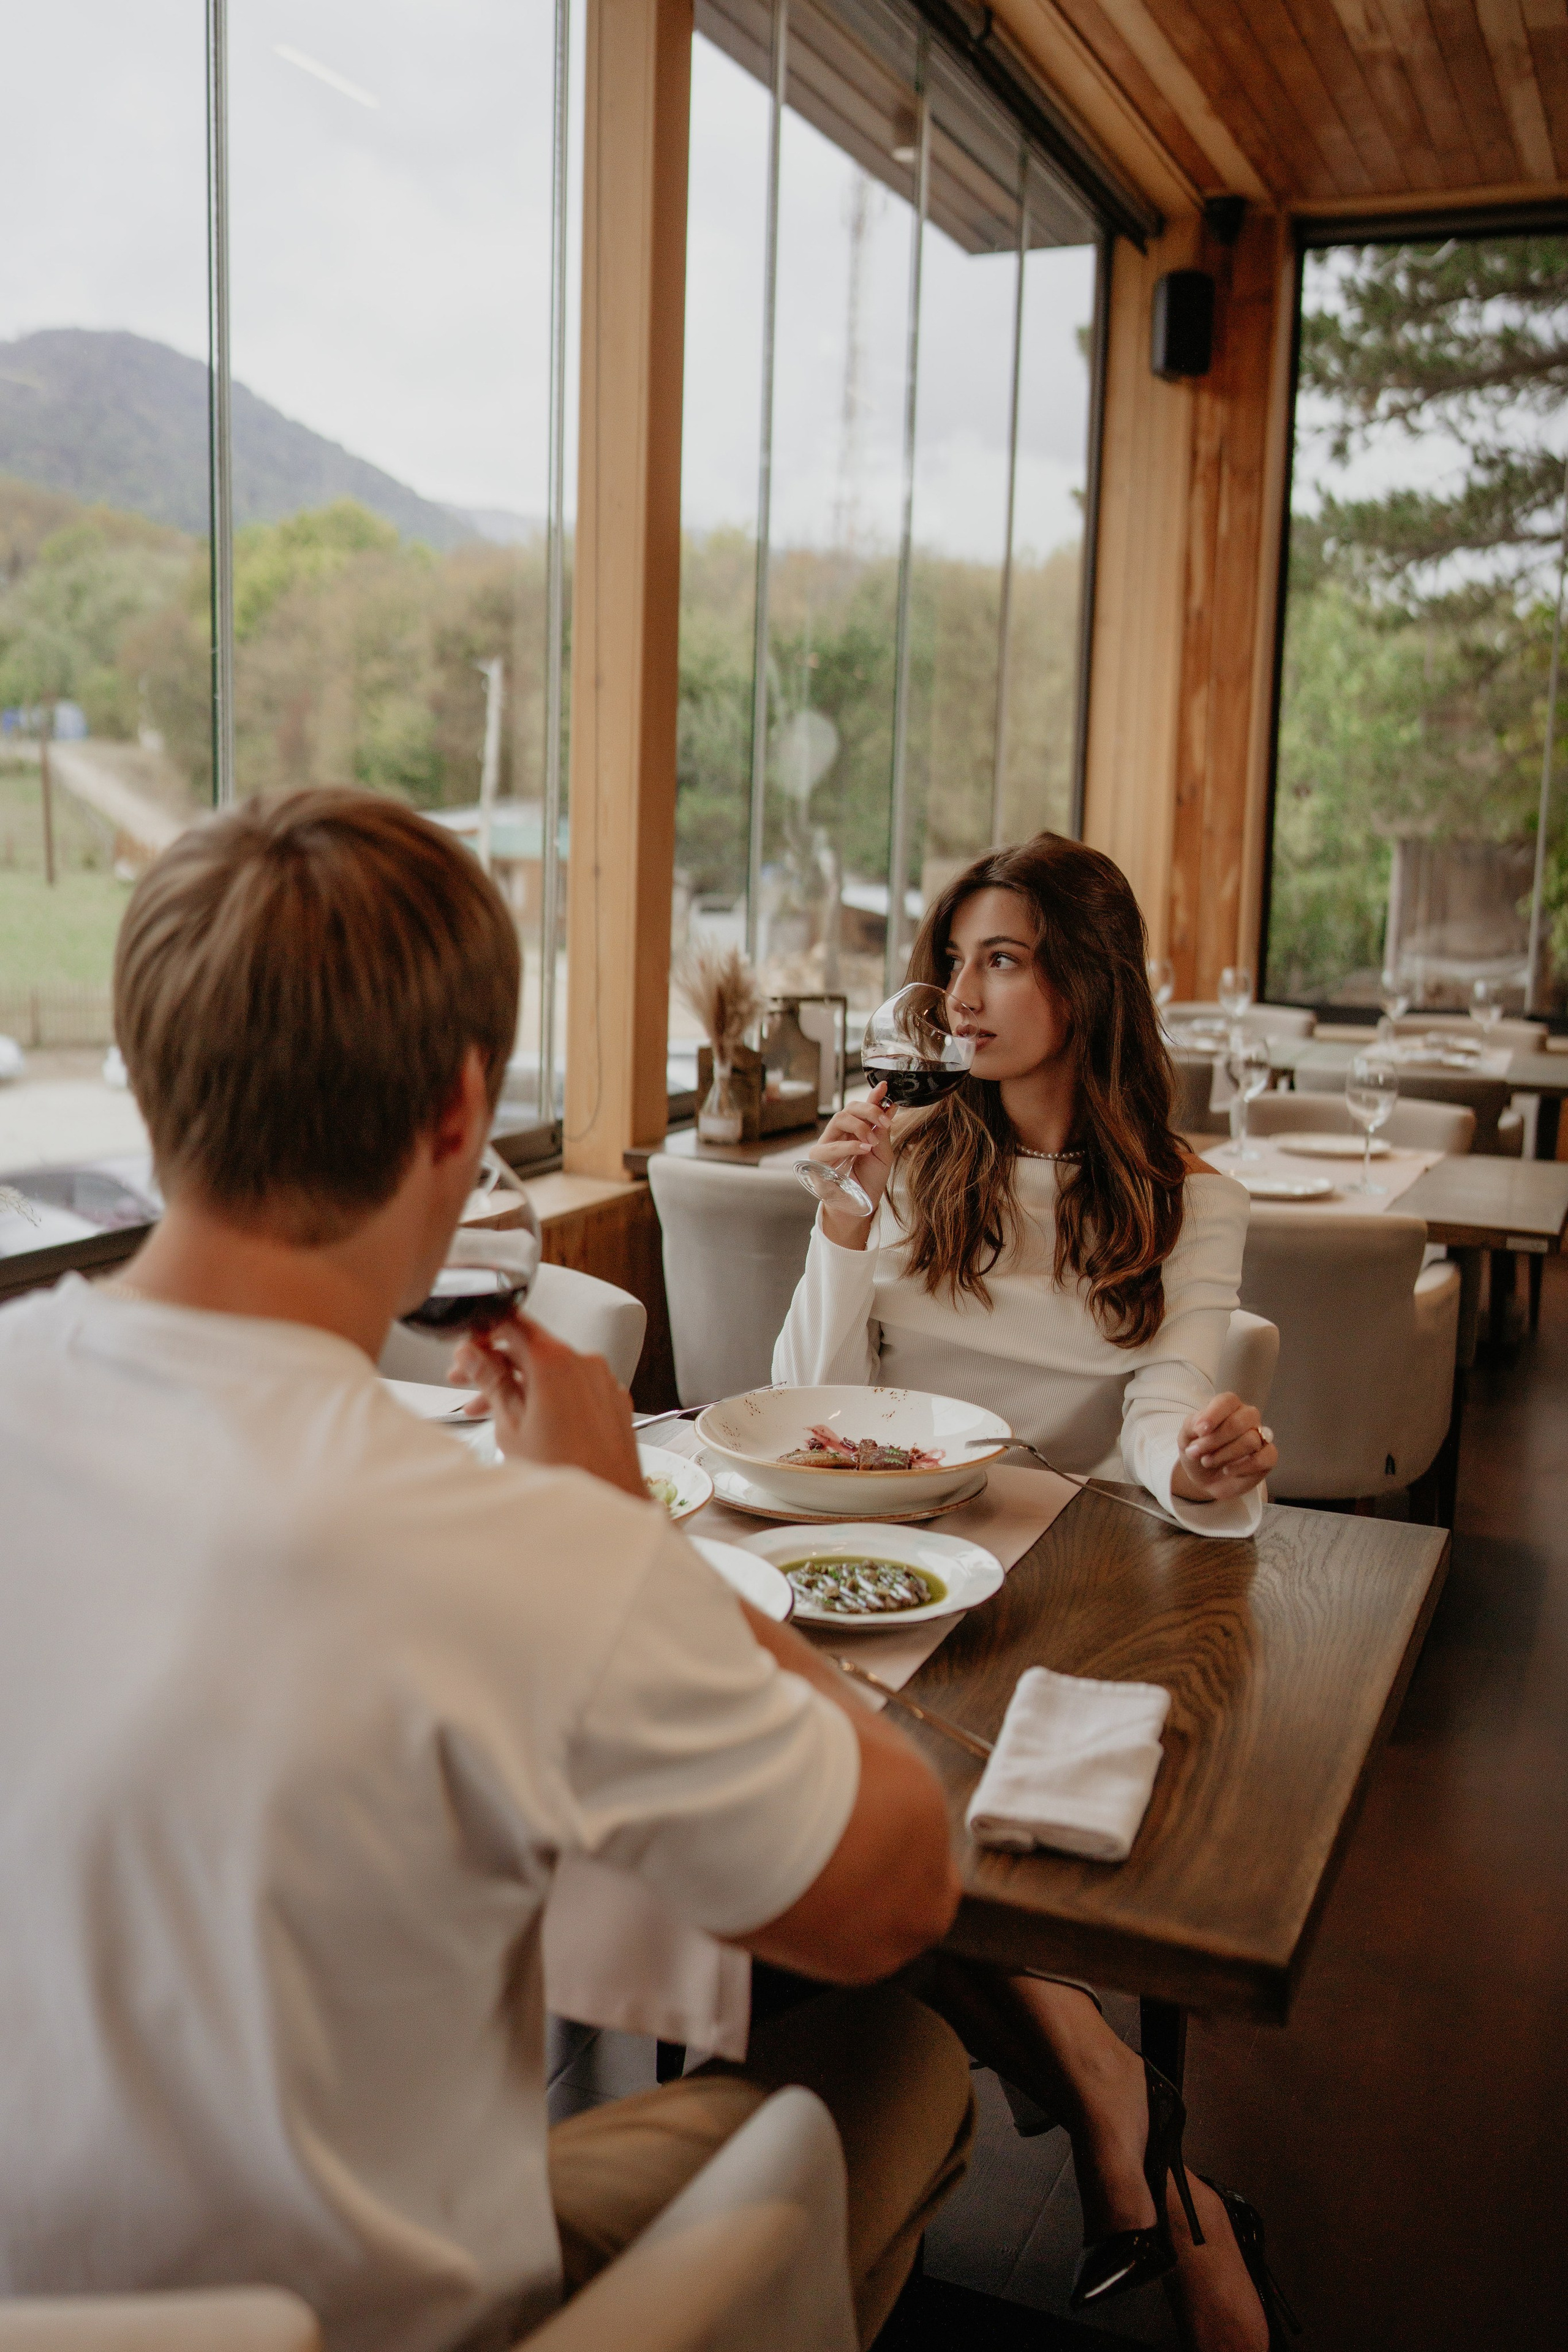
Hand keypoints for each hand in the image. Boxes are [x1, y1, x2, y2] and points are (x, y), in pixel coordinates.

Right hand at [450, 1314, 644, 1497]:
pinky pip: (574, 1386)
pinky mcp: (612, 1400)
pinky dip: (548, 1395)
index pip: (511, 1322)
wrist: (610, 1503)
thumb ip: (490, 1381)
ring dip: (518, 1382)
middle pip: (530, 1347)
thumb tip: (472, 1356)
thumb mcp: (510, 1425)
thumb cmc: (563, 1473)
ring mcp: (602, 1380)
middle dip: (495, 1362)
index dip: (482, 1331)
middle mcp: (584, 1362)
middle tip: (465, 1380)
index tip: (466, 1348)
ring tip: (488, 1409)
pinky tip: (527, 1418)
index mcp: (555, 1361)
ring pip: (551, 1369)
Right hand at [809, 1082, 895, 1245]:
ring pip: (838, 1119)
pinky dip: (849, 1146)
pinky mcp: (818, 1161)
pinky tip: (863, 1148)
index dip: (873, 1097)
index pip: (862, 1109)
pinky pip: (830, 1147)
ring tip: (872, 1141)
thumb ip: (883, 1131)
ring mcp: (827, 1146)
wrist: (860, 1206)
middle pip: (849, 1109)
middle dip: (869, 1110)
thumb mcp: (883, 1154)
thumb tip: (890, 1105)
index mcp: (855, 1131)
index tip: (884, 1087)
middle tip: (884, 1121)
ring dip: (860, 1126)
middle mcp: (840, 1135)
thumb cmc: (869, 1181)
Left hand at [1170, 1391, 1276, 1504]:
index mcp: (1229, 1406)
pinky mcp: (1268, 1457)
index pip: (1227, 1401)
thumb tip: (1203, 1425)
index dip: (1213, 1415)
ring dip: (1224, 1455)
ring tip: (1207, 1462)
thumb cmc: (1198, 1452)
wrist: (1204, 1478)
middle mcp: (1248, 1418)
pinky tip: (1227, 1470)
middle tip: (1196, 1453)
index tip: (1199, 1431)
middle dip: (1215, 1440)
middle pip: (1239, 1422)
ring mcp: (1261, 1437)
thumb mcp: (1186, 1437)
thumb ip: (1192, 1425)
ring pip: (1250, 1441)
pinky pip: (1262, 1459)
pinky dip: (1242, 1467)